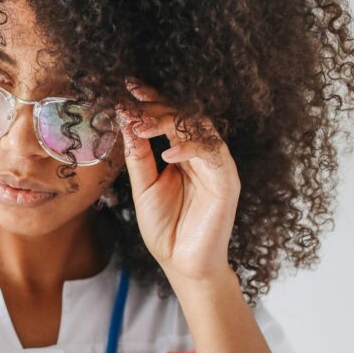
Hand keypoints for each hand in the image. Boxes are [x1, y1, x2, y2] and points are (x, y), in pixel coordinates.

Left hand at [116, 79, 240, 283]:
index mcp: (182, 153)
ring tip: (142, 124)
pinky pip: (213, 154)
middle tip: (133, 98)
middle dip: (158, 104)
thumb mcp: (144, 187)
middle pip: (185, 115)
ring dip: (171, 121)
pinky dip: (190, 149)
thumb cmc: (165, 229)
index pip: (169, 118)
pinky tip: (168, 154)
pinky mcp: (227, 182)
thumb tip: (126, 121)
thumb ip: (138, 156)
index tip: (127, 87)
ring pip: (200, 128)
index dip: (151, 100)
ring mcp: (216, 166)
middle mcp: (202, 155)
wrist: (182, 265)